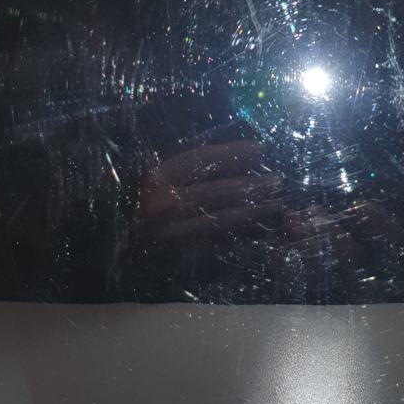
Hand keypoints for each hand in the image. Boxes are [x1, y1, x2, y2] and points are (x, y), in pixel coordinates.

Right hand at [139, 139, 283, 243]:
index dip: (233, 152)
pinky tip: (261, 226)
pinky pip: (219, 241)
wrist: (125, 251)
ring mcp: (171, 233)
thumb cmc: (146, 209)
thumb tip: (245, 153)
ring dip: (255, 208)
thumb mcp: (164, 180)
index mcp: (156, 178)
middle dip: (252, 184)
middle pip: (218, 189)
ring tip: (278, 202)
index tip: (261, 148)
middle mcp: (162, 204)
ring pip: (223, 217)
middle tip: (278, 179)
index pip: (201, 159)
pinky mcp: (181, 256)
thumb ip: (197, 168)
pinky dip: (243, 232)